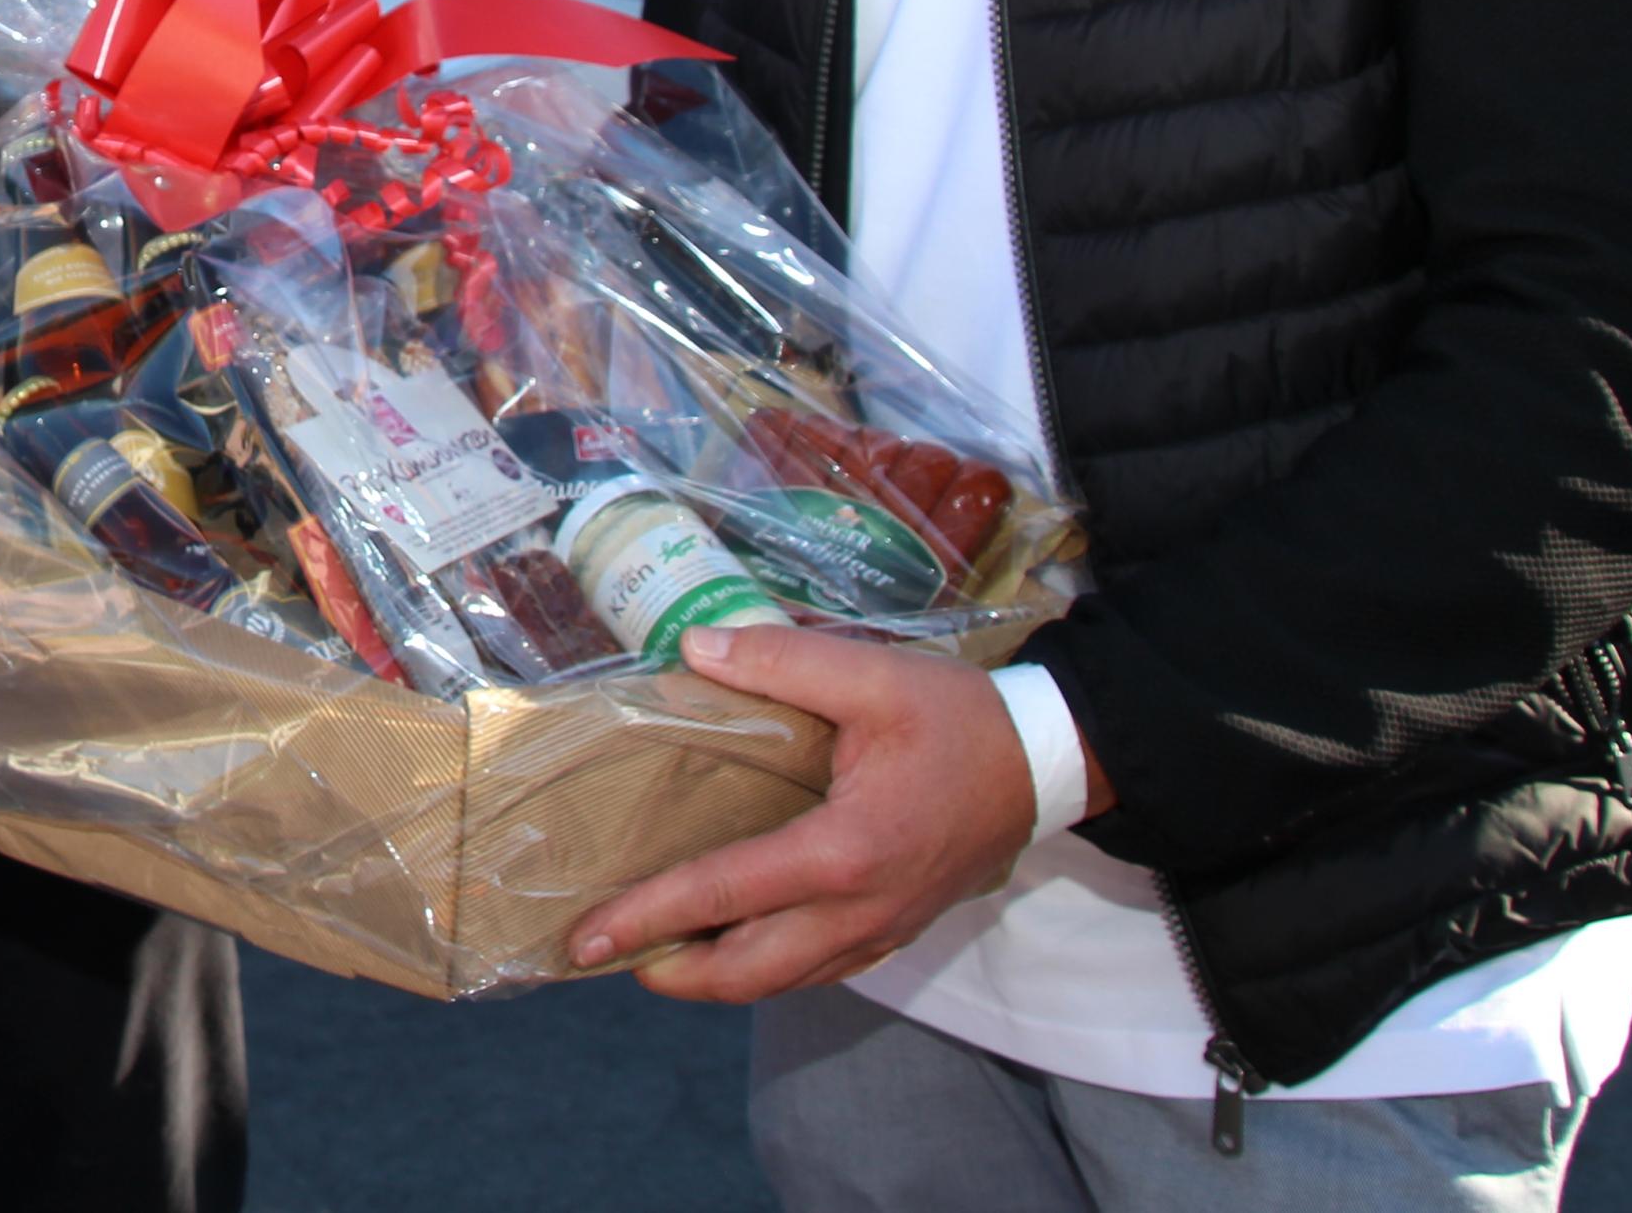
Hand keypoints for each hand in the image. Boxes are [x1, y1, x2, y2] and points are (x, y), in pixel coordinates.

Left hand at [568, 619, 1044, 1002]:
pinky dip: (765, 968)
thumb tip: (693, 649)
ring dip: (714, 978)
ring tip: (656, 951)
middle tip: (604, 953)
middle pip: (746, 971)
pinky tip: (734, 939)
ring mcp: (881, 931)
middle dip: (670, 973)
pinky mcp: (896, 931)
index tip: (585, 937)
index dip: (647, 918)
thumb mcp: (874, 675)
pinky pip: (818, 971)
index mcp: (843, 852)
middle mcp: (858, 910)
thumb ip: (780, 662)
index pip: (723, 894)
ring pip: (782, 982)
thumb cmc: (961, 719)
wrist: (1045, 763)